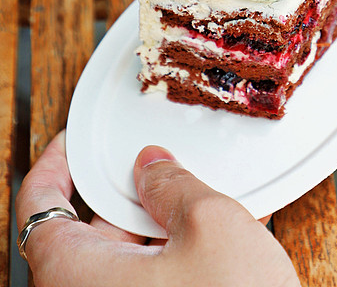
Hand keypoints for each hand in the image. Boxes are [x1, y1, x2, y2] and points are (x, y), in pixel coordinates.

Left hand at [16, 131, 299, 286]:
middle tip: (156, 170)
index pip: (39, 208)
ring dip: (156, 229)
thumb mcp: (211, 225)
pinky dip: (170, 260)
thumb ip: (173, 184)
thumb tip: (153, 166)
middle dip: (125, 197)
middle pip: (87, 235)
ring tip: (199, 206)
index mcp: (76, 277)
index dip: (54, 167)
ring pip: (122, 263)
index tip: (71, 146)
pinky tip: (212, 244)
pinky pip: (146, 285)